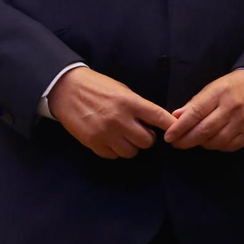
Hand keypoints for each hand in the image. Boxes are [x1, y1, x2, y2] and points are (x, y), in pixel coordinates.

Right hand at [48, 67, 176, 158]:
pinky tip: (111, 140)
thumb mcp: (122, 90)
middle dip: (147, 138)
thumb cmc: (98, 87)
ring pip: (131, 152)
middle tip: (141, 132)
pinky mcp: (93, 143)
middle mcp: (120, 119)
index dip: (170, 126)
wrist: (67, 90)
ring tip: (125, 137)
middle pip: (147, 141)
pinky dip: (115, 151)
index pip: (158, 116)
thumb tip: (153, 122)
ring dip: (132, 146)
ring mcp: (106, 133)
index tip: (176, 131)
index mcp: (130, 102)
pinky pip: (113, 155)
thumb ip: (137, 106)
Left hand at [164, 70, 243, 152]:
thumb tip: (175, 117)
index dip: (180, 127)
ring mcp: (243, 121)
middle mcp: (232, 107)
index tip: (169, 136)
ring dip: (201, 144)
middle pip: (205, 130)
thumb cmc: (233, 86)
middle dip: (186, 140)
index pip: (196, 113)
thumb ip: (195, 103)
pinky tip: (211, 142)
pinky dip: (217, 147)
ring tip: (193, 141)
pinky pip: (229, 146)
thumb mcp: (213, 87)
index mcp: (220, 93)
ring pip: (216, 141)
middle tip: (175, 144)